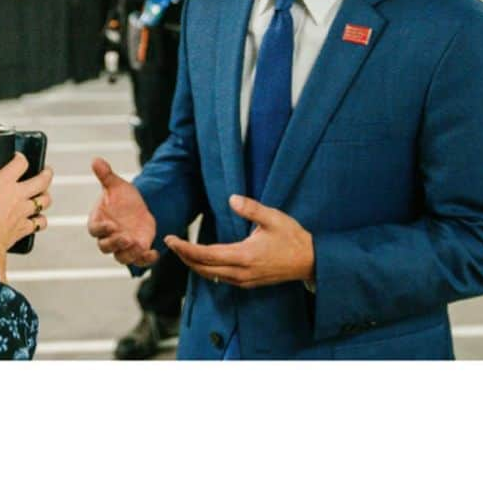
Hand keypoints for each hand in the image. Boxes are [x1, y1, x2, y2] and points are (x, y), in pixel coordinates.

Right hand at [0, 153, 53, 280]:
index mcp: (4, 182)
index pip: (20, 163)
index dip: (20, 158)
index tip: (18, 158)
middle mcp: (17, 195)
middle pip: (41, 181)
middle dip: (46, 174)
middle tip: (46, 171)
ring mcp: (22, 212)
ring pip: (44, 201)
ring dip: (46, 197)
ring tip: (44, 194)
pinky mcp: (22, 229)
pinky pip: (39, 224)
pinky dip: (40, 221)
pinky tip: (38, 220)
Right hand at [87, 157, 157, 266]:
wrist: (137, 206)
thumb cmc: (121, 196)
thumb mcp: (116, 184)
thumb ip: (106, 175)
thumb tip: (96, 160)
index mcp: (98, 221)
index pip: (95, 229)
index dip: (101, 229)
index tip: (111, 226)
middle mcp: (108, 237)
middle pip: (106, 247)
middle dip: (116, 244)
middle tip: (127, 238)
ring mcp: (122, 246)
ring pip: (121, 257)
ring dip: (129, 254)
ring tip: (140, 246)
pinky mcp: (136, 250)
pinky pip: (139, 260)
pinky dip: (146, 260)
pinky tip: (154, 253)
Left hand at [163, 195, 313, 287]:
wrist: (311, 261)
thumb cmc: (293, 237)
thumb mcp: (273, 218)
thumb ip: (251, 208)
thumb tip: (231, 199)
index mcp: (244, 256)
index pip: (206, 255)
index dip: (186, 248)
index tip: (171, 240)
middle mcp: (241, 272)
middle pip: (203, 268)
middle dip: (184, 256)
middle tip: (170, 244)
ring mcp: (245, 280)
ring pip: (211, 276)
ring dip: (194, 265)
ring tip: (182, 251)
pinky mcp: (249, 283)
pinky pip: (221, 279)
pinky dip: (207, 270)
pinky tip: (203, 261)